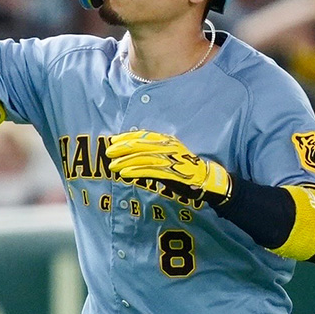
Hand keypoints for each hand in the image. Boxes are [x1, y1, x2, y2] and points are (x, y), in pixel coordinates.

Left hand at [106, 131, 231, 203]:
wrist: (205, 178)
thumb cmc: (185, 166)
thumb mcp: (171, 153)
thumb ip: (155, 150)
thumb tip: (134, 150)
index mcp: (167, 140)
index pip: (143, 135)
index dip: (127, 137)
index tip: (114, 140)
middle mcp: (168, 147)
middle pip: (141, 145)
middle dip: (123, 148)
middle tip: (109, 152)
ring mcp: (170, 159)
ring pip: (142, 158)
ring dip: (125, 162)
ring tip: (113, 166)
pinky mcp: (171, 173)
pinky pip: (149, 171)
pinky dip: (135, 172)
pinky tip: (124, 174)